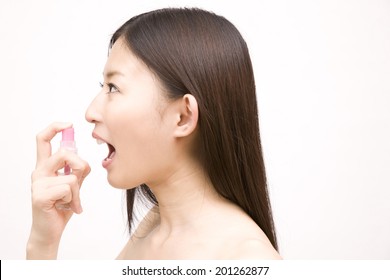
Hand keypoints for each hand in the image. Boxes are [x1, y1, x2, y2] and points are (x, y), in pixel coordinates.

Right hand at [27, 122, 90, 258]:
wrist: (50, 231)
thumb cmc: (62, 206)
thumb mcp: (73, 184)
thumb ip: (76, 169)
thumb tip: (82, 158)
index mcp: (45, 166)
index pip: (43, 139)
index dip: (55, 127)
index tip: (69, 124)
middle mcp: (39, 172)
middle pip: (64, 152)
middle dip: (81, 165)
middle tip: (80, 181)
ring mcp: (38, 184)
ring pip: (72, 176)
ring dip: (78, 191)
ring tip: (70, 202)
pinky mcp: (40, 196)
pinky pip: (68, 189)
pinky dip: (74, 200)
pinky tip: (65, 207)